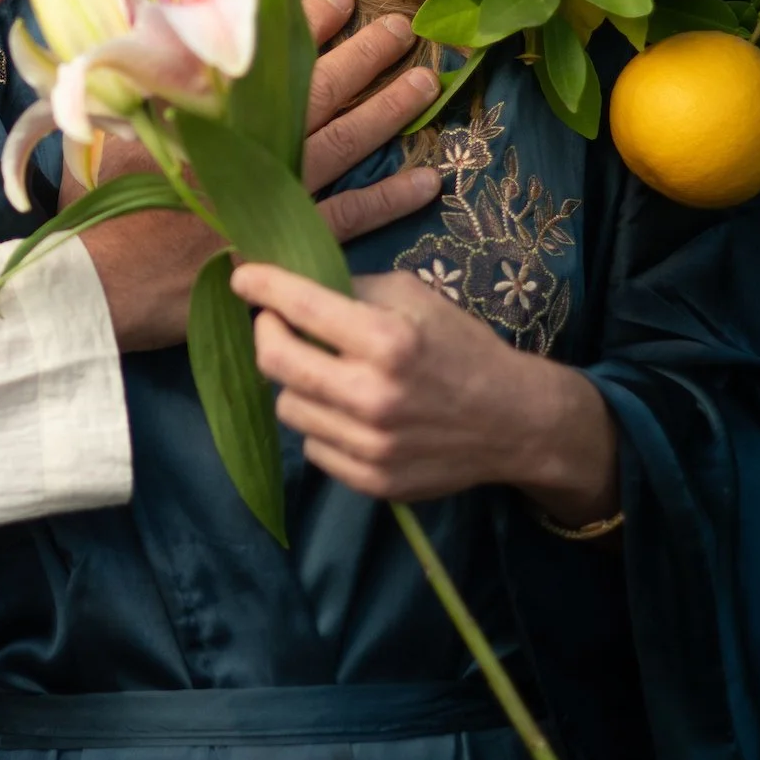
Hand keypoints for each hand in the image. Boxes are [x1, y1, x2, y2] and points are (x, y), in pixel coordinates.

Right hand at [75, 0, 449, 353]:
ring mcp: (269, 193)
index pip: (265, 53)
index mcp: (204, 111)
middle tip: (401, 29)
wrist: (98, 284)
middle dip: (361, 54)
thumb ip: (138, 82)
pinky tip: (426, 180)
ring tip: (425, 82)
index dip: (305, 23)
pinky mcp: (282, 241)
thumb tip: (148, 25)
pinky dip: (389, 197)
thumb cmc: (100, 210)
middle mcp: (245, 144)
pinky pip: (350, 215)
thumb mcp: (106, 131)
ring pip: (343, 141)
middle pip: (316, 90)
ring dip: (388, 109)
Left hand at [230, 264, 619, 521]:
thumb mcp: (417, 298)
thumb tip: (293, 283)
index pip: (300, 307)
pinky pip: (313, 446)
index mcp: (388, 341)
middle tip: (273, 323)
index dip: (261, 287)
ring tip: (325, 371)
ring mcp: (370, 445)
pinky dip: (321, 423)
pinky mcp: (371, 481)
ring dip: (297, 383)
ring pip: (288, 407)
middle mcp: (373, 396)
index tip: (243, 278)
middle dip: (265, 333)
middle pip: (275, 362)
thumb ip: (354, 290)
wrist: (516, 422)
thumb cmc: (463, 348)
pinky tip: (348, 411)